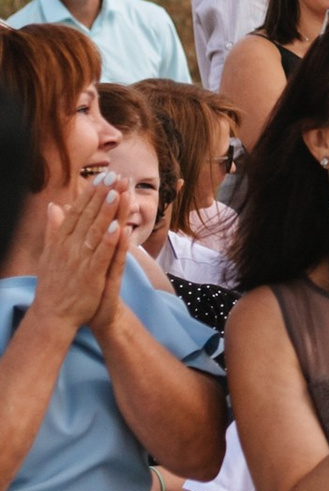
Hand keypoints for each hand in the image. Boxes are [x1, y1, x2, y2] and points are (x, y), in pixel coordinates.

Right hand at [31, 179, 122, 333]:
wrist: (53, 315)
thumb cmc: (54, 283)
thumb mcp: (50, 253)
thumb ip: (53, 229)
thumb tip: (54, 206)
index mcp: (60, 241)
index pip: (77, 212)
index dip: (90, 194)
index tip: (102, 177)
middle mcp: (69, 248)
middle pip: (87, 217)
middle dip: (101, 196)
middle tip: (114, 176)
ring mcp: (79, 261)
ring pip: (95, 232)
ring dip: (106, 212)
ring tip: (117, 192)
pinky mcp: (91, 276)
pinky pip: (101, 256)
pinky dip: (108, 241)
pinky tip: (117, 227)